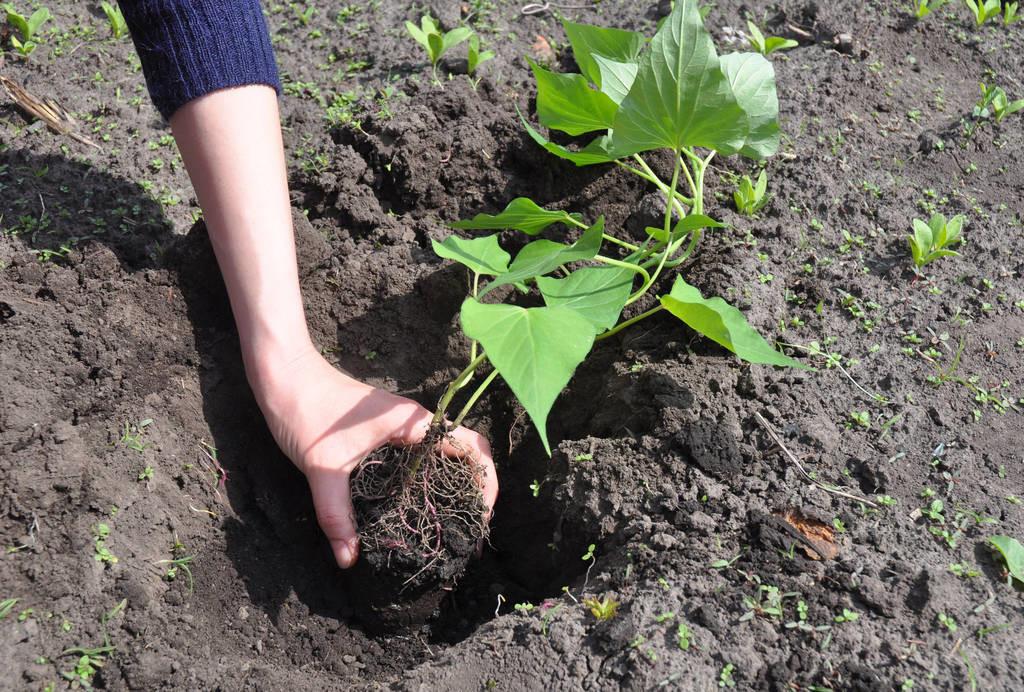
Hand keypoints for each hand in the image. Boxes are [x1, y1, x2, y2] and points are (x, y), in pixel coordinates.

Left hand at [250, 346, 497, 568]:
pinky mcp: (385, 432)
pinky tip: (416, 504)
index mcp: (413, 423)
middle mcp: (415, 422)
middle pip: (466, 452)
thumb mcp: (322, 468)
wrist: (284, 375)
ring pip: (444, 454)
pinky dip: (431, 478)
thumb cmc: (307, 411)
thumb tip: (348, 559)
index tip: (481, 517)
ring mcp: (401, 425)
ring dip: (455, 484)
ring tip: (450, 523)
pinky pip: (422, 455)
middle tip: (469, 530)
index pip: (472, 447)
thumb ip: (336, 515)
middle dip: (476, 489)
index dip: (486, 482)